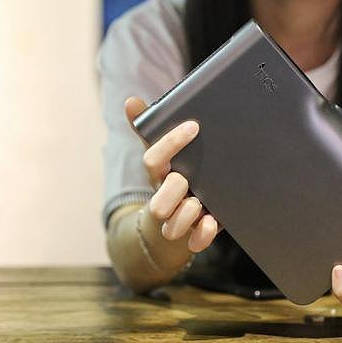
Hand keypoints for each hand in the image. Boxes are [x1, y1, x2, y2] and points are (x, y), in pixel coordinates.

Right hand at [125, 96, 221, 252]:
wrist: (174, 221)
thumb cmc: (171, 179)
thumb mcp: (163, 156)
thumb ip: (149, 129)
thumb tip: (130, 101)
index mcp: (158, 175)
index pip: (153, 158)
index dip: (171, 142)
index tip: (193, 126)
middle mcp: (164, 199)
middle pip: (159, 201)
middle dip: (172, 190)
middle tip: (186, 180)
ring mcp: (177, 220)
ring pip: (174, 224)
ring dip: (187, 214)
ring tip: (200, 204)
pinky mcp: (192, 235)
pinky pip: (195, 241)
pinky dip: (202, 235)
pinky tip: (211, 223)